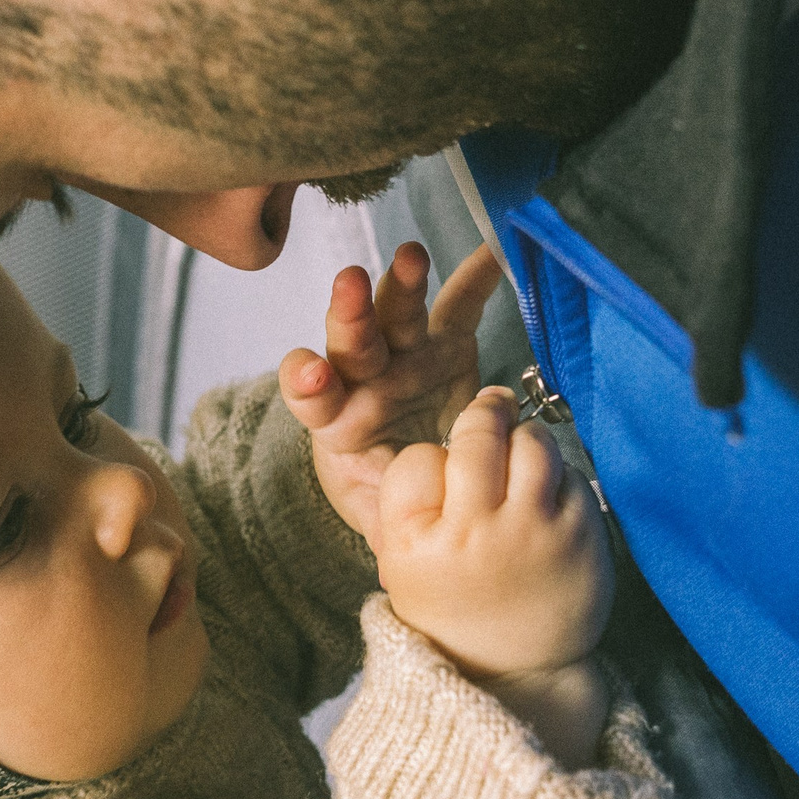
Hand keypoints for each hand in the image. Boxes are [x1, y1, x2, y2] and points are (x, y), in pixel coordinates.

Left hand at [279, 242, 501, 547]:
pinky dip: (474, 279)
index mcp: (340, 424)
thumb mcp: (388, 521)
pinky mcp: (446, 344)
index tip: (306, 371)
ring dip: (401, 284)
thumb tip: (401, 545)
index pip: (316, 400)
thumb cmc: (398, 502)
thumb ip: (391, 526)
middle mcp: (367, 381)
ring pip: (397, 314)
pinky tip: (492, 253)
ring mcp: (406, 357)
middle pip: (353, 344)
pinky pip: (460, 307)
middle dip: (349, 314)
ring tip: (410, 258)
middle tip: (348, 286)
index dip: (308, 384)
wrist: (430, 483)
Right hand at [377, 389, 613, 764]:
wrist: (516, 673)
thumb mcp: (401, 566)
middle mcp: (476, 534)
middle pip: (478, 435)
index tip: (444, 468)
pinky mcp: (582, 535)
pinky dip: (558, 477)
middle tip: (491, 408)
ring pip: (531, 442)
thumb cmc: (454, 609)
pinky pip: (570, 474)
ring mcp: (534, 532)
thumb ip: (408, 502)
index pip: (418, 459)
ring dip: (524, 438)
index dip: (432, 458)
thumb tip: (448, 438)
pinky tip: (547, 500)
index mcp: (419, 545)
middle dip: (485, 413)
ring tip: (519, 454)